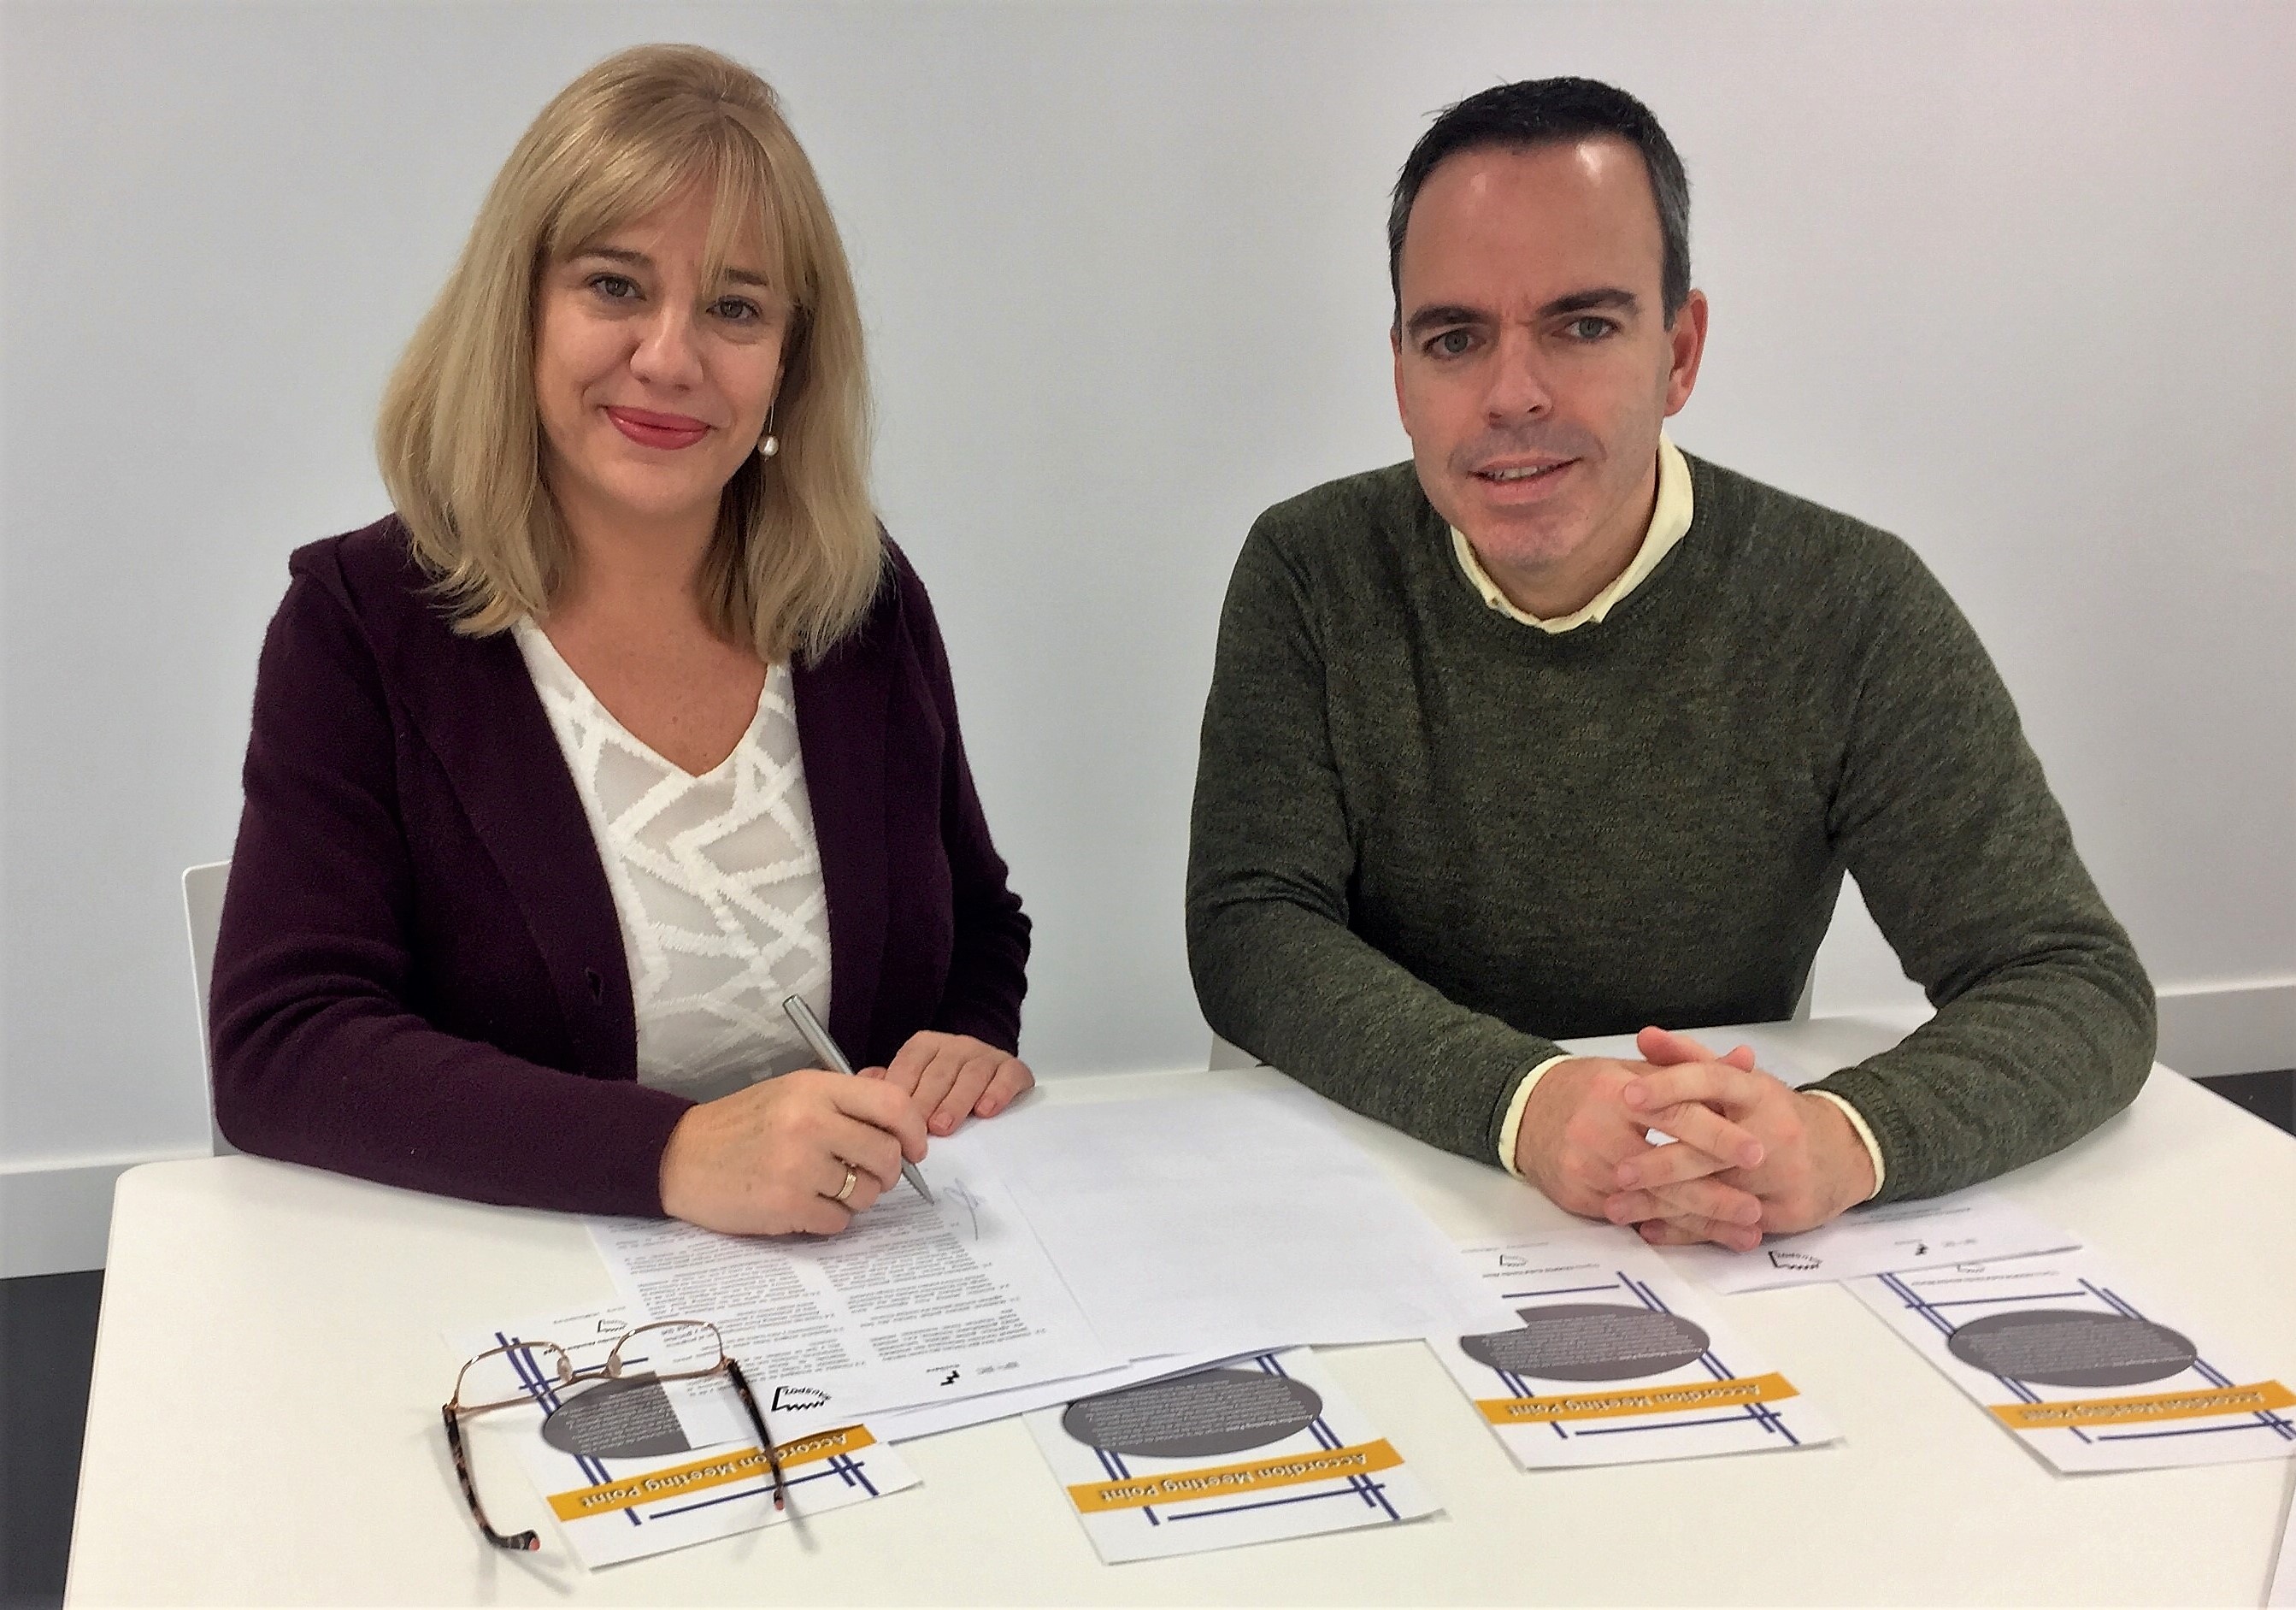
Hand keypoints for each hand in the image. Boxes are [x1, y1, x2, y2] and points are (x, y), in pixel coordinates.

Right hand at [658, 1069, 927, 1235]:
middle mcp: (810, 1123)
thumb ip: (844, 1103)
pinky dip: (829, 1219)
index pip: (892, 1104)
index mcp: (815, 1089)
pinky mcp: (785, 1205)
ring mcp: (797, 1166)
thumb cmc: (741, 1125)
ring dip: (855, 1198)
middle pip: (886, 1155)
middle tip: (867, 1174)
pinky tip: (804, 1205)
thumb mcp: (791, 1093)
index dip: (914, 1130)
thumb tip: (903, 1123)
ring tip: (823, 1187)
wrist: (679, 1157)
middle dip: (886, 1172)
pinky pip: (839, 1222)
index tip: (915, 1148)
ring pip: (867, 1194)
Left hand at [865, 1031, 1033, 1135]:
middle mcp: (956, 1046)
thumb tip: (861, 1083)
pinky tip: (987, 1110)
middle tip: (919, 1129)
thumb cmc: (943, 1083)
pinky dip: (997, 1092)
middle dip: (928, 1101)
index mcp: (926, 1046)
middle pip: (940, 1072)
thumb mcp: (912, 1080)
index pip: (910, 1065)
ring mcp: (985, 1055)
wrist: (988, 1070)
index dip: (902, 1092)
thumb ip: (888, 1083)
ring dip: (957, 1101)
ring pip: (972, 1074)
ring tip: (945, 1126)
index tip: (894, 1118)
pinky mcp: (1012, 1067)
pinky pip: (1007, 1076)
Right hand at [1512, 1051, 1767, 1249]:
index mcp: (1615, 1092)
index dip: (1717, 1136)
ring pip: (1651, 1203)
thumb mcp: (1635, 1071)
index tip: (1756, 1153)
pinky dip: (1669, 1228)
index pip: (1674, 1115)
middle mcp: (1597, 1131)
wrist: (1524, 1112)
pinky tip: (1701, 1236)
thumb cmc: (1586, 1089)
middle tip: (1755, 1209)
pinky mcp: (1578, 1196)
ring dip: (1701, 1221)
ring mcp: (1585, 1168)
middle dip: (1715, 1194)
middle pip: (1664, 1170)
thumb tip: (1745, 1060)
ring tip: (1744, 1233)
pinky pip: (1631, 1217)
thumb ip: (1691, 1072)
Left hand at [1604, 1027, 1876, 1247]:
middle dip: (1661, 1163)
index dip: (1670, 1086)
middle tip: (1617, 1171)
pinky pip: (1728, 1226)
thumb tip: (1644, 1037)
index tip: (1628, 1095)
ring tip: (1615, 1208)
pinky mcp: (1786, 1213)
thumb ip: (1689, 1059)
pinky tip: (1650, 1230)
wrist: (1843, 1152)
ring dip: (1662, 1204)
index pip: (1712, 1082)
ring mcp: (1782, 1176)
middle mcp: (1771, 1133)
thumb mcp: (1740, 1081)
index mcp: (1756, 1092)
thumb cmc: (1775, 1113)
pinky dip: (1686, 1231)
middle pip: (1712, 1149)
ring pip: (1715, 1194)